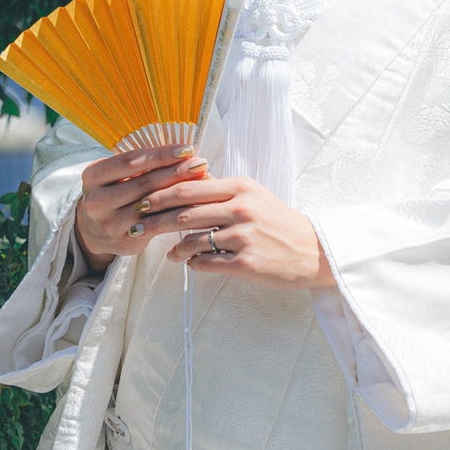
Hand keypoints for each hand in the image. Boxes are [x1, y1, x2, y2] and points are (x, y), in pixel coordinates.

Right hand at [74, 143, 208, 271]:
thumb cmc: (111, 191)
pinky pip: (156, 225)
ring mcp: (110, 224)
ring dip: (180, 192)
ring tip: (202, 182)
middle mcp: (97, 201)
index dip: (160, 154)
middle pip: (144, 183)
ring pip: (152, 205)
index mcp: (93, 176)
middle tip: (200, 163)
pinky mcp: (124, 242)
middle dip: (176, 171)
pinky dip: (176, 212)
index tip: (186, 148)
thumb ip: (140, 163)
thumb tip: (182, 151)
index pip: (131, 161)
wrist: (91, 230)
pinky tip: (193, 204)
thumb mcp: (113, 174)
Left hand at [135, 170, 334, 288]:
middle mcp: (240, 207)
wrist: (312, 250)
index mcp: (239, 186)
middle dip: (154, 219)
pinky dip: (192, 263)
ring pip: (192, 239)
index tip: (140, 200)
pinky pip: (206, 263)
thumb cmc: (278, 221)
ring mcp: (242, 236)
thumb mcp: (252, 195)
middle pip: (184, 211)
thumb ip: (220, 191)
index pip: (188, 187)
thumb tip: (183, 186)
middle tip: (137, 225)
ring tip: (168, 252)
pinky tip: (189, 263)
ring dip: (174, 246)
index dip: (159, 193)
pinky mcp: (245, 263)